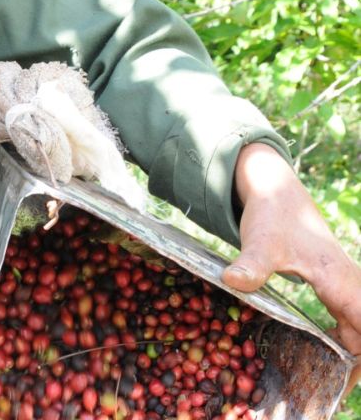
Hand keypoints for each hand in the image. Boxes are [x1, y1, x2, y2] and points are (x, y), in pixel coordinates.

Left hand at [221, 143, 360, 393]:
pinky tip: (320, 351)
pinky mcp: (334, 285)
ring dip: (349, 353)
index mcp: (343, 283)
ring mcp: (345, 286)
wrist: (275, 191)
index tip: (345, 383)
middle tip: (327, 389)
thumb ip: (251, 264)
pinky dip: (341, 339)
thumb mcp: (260, 242)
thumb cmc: (272, 216)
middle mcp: (351, 287)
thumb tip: (233, 282)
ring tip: (324, 380)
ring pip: (358, 328)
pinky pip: (348, 320)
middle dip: (354, 364)